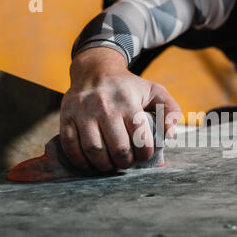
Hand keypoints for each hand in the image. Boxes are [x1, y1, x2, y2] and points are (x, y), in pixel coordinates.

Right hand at [60, 48, 180, 170]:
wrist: (95, 70)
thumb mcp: (155, 92)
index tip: (143, 156)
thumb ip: (171, 111)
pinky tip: (91, 163)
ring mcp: (82, 112)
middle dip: (125, 162)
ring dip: (105, 165)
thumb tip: (170, 134)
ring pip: (94, 150)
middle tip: (127, 162)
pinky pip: (71, 146)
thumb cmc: (128, 87)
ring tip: (111, 164)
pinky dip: (81, 161)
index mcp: (128, 101)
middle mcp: (104, 106)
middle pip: (118, 148)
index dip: (144, 154)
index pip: (140, 138)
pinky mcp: (66, 116)